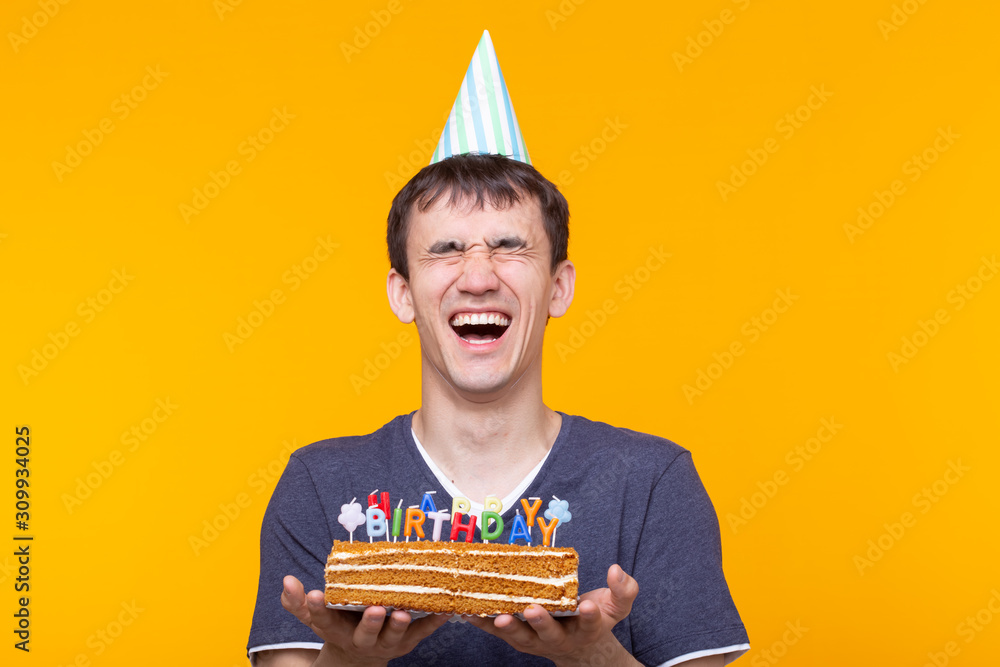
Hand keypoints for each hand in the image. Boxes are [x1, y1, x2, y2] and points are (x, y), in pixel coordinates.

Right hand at [280, 575, 447, 666]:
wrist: (359, 654)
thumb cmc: (339, 624)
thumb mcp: (315, 616)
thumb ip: (298, 601)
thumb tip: (287, 581)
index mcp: (336, 630)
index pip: (323, 620)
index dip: (317, 608)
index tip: (315, 593)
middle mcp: (360, 640)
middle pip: (364, 634)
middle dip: (369, 623)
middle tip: (374, 609)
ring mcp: (384, 643)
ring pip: (393, 637)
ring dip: (398, 625)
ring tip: (403, 612)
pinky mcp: (406, 643)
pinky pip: (421, 632)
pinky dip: (433, 622)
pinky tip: (444, 610)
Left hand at [467, 564, 639, 665]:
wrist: (580, 647)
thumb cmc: (595, 618)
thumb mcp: (617, 606)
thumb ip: (624, 589)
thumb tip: (616, 569)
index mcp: (588, 628)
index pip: (590, 622)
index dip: (589, 616)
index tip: (587, 607)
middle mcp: (561, 638)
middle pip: (550, 634)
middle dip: (541, 623)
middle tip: (532, 610)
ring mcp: (538, 641)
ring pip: (522, 637)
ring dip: (509, 628)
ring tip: (497, 617)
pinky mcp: (519, 638)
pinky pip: (500, 632)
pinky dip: (484, 624)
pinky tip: (470, 613)